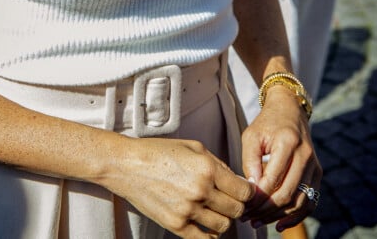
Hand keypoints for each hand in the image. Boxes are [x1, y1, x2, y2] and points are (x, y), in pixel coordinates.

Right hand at [107, 137, 255, 237]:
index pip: (244, 191)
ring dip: (223, 219)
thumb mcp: (194, 147)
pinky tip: (207, 225)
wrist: (129, 165)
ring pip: (223, 226)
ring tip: (215, 209)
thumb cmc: (160, 151)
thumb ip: (218, 164)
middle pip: (236, 210)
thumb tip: (238, 182)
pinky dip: (211, 235)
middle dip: (237, 205)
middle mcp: (200, 190)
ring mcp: (188, 210)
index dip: (248, 192)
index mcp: (207, 168)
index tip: (244, 191)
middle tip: (229, 199)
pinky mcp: (176, 225)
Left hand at [240, 89, 321, 230]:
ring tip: (259, 222)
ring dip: (278, 216)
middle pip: (287, 193)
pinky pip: (310, 201)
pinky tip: (280, 224)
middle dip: (266, 210)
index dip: (257, 197)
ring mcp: (314, 164)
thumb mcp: (251, 136)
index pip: (273, 178)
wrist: (290, 110)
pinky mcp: (317, 172)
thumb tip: (252, 190)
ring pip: (299, 201)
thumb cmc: (266, 123)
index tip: (242, 206)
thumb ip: (250, 161)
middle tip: (248, 218)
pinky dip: (296, 216)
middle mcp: (305, 155)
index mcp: (288, 142)